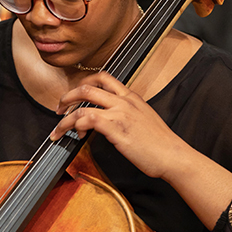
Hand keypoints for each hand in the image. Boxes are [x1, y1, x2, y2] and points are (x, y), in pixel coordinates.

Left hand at [52, 72, 186, 179]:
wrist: (172, 154)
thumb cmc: (160, 142)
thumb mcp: (144, 118)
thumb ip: (127, 112)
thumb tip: (109, 118)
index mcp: (131, 96)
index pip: (103, 78)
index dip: (84, 83)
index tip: (75, 94)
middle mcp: (124, 101)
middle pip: (88, 87)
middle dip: (68, 96)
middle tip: (59, 107)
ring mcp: (120, 113)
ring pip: (83, 104)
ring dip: (66, 117)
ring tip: (59, 128)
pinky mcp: (116, 128)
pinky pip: (88, 119)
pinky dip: (76, 126)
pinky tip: (77, 135)